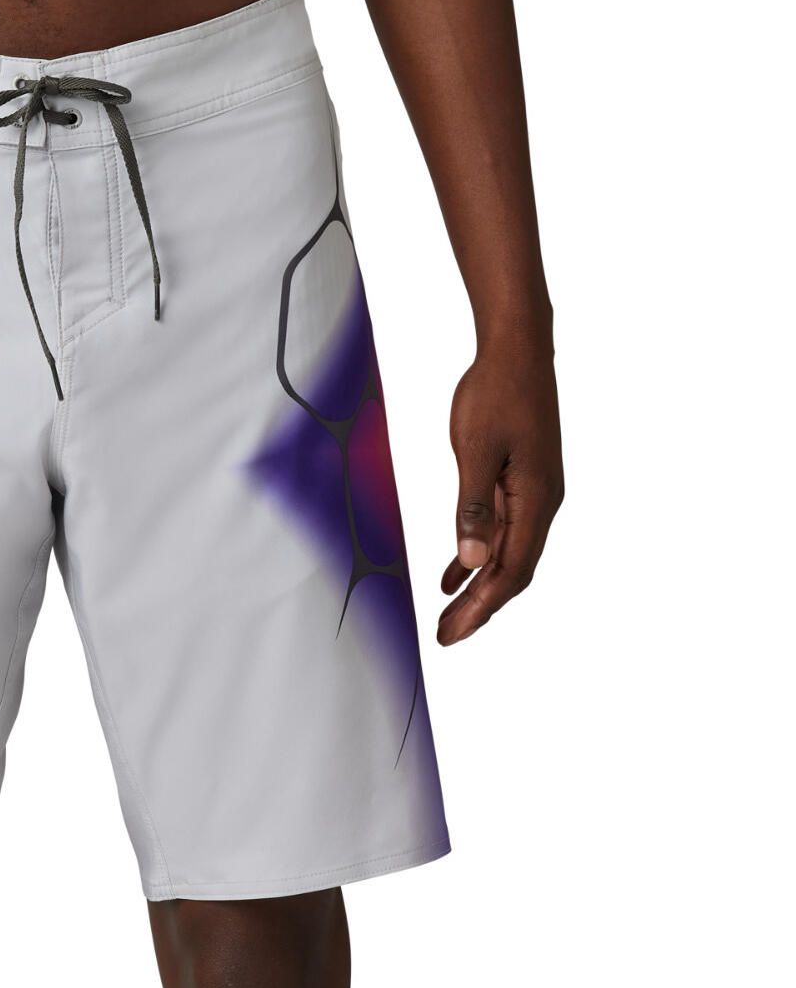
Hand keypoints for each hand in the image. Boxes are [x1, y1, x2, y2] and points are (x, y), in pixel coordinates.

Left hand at [438, 350, 563, 644]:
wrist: (517, 350)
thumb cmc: (496, 393)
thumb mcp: (477, 450)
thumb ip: (474, 507)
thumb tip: (473, 561)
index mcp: (536, 500)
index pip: (511, 571)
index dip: (482, 608)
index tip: (453, 633)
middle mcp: (541, 504)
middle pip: (512, 572)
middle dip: (479, 608)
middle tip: (446, 637)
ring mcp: (532, 494)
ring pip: (506, 555)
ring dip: (478, 587)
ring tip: (448, 617)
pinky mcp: (519, 483)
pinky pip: (501, 532)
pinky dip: (479, 556)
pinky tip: (455, 574)